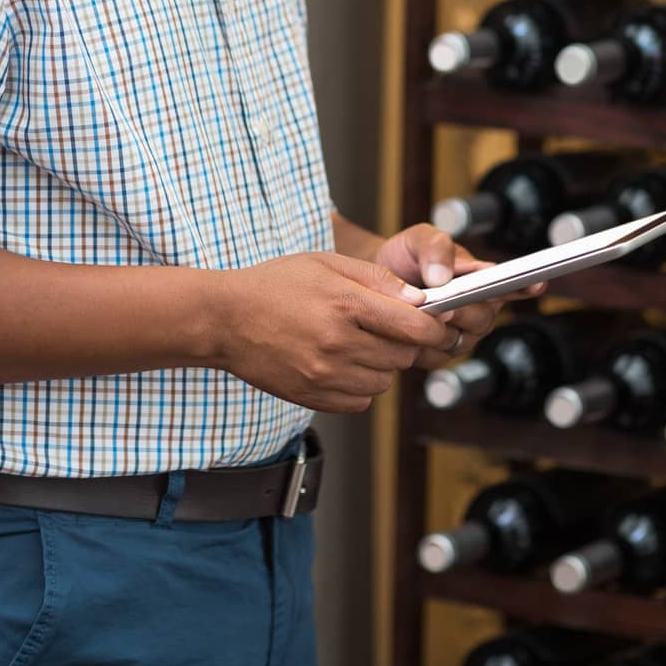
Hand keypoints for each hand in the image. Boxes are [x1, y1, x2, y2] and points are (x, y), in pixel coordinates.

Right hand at [211, 250, 452, 412]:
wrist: (225, 319)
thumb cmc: (275, 284)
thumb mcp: (326, 264)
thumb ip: (377, 280)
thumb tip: (420, 300)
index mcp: (344, 304)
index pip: (414, 327)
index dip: (436, 327)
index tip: (440, 323)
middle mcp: (338, 344)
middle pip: (403, 356)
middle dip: (406, 342)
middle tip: (389, 326)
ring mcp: (324, 375)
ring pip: (385, 381)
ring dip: (383, 364)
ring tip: (358, 341)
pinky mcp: (314, 397)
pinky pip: (361, 401)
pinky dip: (361, 385)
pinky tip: (342, 361)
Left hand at [371, 223, 545, 369]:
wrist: (373, 281)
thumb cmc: (404, 257)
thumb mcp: (418, 239)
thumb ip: (435, 247)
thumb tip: (443, 277)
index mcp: (482, 281)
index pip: (511, 286)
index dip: (525, 286)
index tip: (537, 282)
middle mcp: (477, 312)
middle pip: (481, 318)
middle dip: (463, 311)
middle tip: (443, 305)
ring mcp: (458, 336)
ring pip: (457, 340)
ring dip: (439, 329)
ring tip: (420, 314)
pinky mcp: (435, 356)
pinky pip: (433, 357)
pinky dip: (418, 344)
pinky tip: (404, 330)